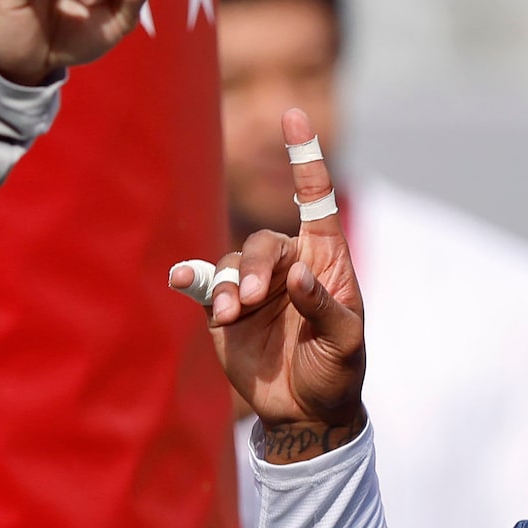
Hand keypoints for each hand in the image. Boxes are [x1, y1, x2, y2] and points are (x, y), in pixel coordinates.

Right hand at [170, 110, 366, 460]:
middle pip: (264, 243)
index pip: (316, 201)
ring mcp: (253, 287)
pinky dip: (193, 280)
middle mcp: (287, 266)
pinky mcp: (225, 310)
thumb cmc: (337, 371)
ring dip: (228, 286)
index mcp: (326, 261)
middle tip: (251, 302)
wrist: (305, 412)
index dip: (305, 159)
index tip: (293, 115)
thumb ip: (325, 307)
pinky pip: (204, 285)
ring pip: (232, 265)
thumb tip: (297, 273)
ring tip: (231, 316)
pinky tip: (180, 280)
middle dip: (254, 268)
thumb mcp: (347, 343)